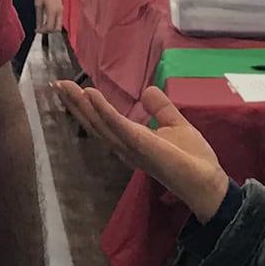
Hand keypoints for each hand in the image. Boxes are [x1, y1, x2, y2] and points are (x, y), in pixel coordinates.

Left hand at [34, 0, 63, 34]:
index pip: (50, 27)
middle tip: (41, 29)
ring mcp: (61, 11)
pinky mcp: (61, 10)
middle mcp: (59, 12)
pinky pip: (59, 21)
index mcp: (53, 11)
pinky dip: (54, 23)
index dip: (43, 31)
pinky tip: (47, 21)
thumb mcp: (38, 5)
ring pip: (59, 25)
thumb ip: (39, 18)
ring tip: (43, 25)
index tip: (36, 30)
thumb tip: (38, 27)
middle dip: (49, 31)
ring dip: (52, 28)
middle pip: (57, 29)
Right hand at [54, 83, 228, 220]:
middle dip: (74, 104)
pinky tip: (90, 94)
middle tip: (56, 85)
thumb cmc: (192, 158)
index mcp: (130, 140)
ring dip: (81, 105)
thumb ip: (160, 109)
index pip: (103, 121)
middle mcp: (124, 145)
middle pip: (94, 122)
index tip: (69, 89)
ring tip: (65, 87)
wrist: (207, 181)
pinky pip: (117, 125)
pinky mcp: (140, 145)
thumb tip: (148, 90)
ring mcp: (130, 146)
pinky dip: (103, 110)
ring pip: (99, 123)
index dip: (85, 106)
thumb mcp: (175, 124)